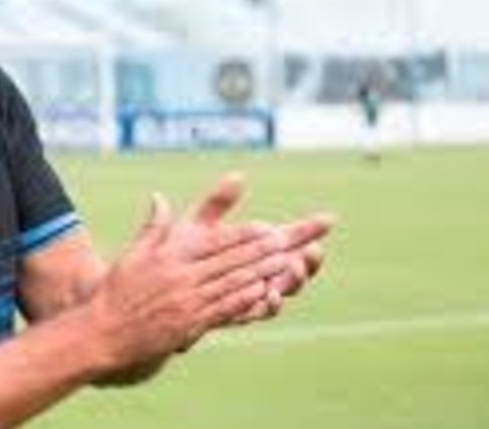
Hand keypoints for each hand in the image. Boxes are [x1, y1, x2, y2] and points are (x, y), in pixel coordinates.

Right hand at [84, 184, 291, 379]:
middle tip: (288, 242)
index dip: (244, 235)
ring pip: (232, 283)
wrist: (103, 333)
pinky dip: (246, 300)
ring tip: (287, 265)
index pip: (215, 242)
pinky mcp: (189, 324)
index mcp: (169, 256)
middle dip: (262, 251)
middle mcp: (180, 276)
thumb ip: (153, 228)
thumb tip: (159, 197)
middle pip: (230, 260)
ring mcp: (187, 301)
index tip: (267, 228)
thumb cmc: (117, 293)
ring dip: (262, 273)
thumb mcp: (132, 255)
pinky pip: (224, 310)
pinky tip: (265, 294)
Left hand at [177, 173, 329, 326]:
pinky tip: (270, 294)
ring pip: (285, 289)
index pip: (291, 237)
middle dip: (309, 259)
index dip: (310, 229)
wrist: (160, 291)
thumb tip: (237, 175)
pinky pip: (261, 311)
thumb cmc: (181, 254)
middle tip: (314, 250)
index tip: (328, 219)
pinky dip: (269, 303)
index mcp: (257, 249)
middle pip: (297, 266)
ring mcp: (254, 294)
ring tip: (295, 268)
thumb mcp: (200, 226)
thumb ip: (217, 203)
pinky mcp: (240, 313)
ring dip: (294, 280)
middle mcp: (262, 273)